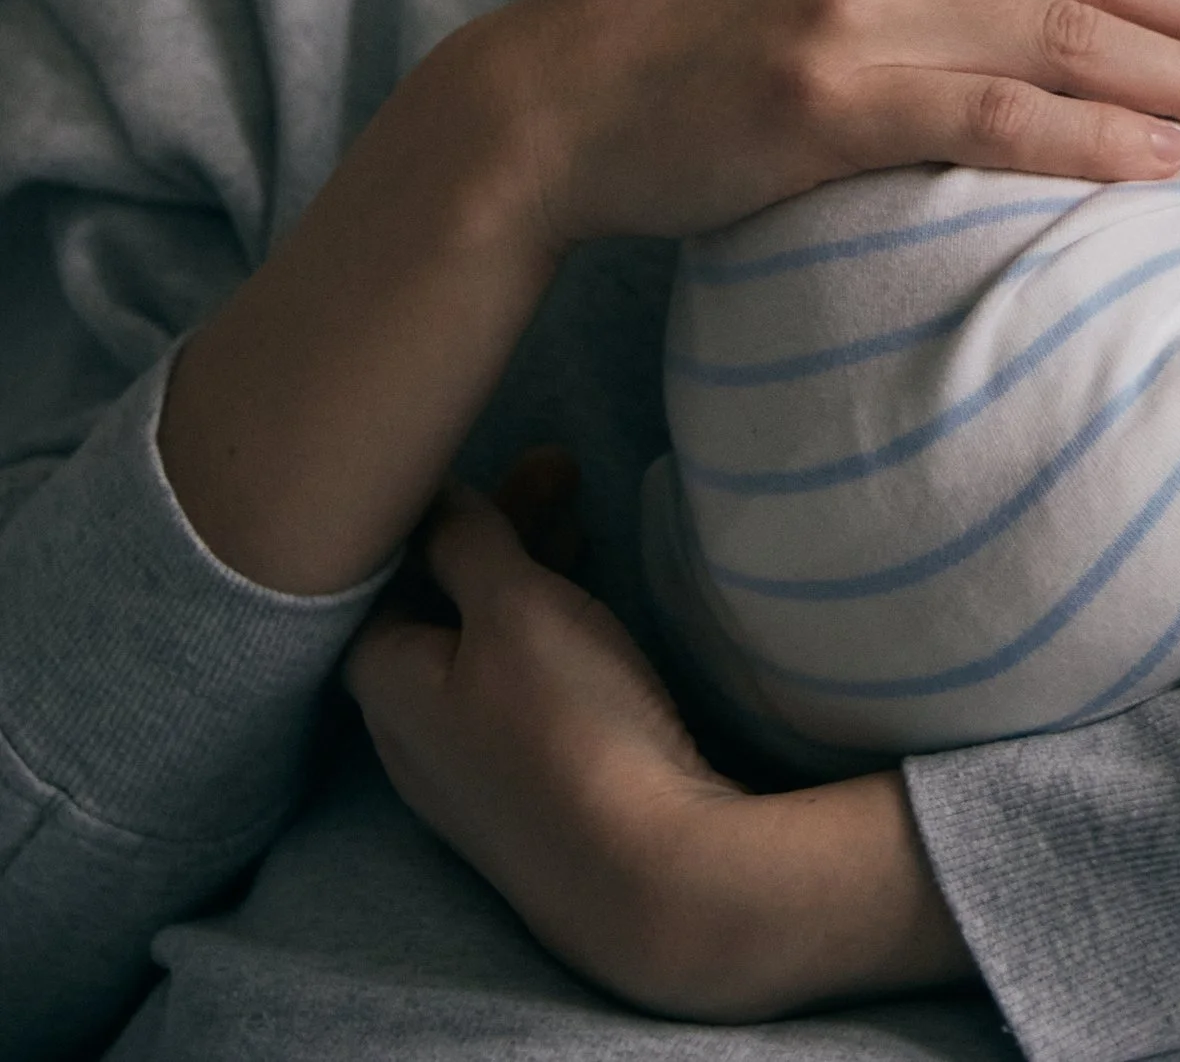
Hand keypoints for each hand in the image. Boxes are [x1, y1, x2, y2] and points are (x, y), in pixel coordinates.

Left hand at [346, 458, 965, 1018]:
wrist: (648, 876)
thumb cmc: (567, 724)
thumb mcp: (514, 606)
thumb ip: (466, 543)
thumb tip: (427, 500)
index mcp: (388, 690)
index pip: (375, 581)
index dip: (424, 515)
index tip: (488, 461)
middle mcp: (411, 739)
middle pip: (438, 610)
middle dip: (492, 535)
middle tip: (564, 469)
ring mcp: (468, 778)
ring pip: (480, 651)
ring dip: (525, 579)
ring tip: (586, 522)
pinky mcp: (525, 801)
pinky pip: (514, 692)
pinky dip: (543, 634)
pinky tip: (588, 617)